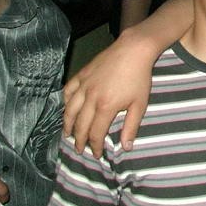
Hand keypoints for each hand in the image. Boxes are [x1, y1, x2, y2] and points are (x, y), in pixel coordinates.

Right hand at [63, 29, 154, 157]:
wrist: (133, 50)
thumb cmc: (139, 78)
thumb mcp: (139, 104)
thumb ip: (131, 127)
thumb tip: (126, 147)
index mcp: (105, 107)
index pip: (95, 134)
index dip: (95, 146)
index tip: (96, 155)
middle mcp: (90, 98)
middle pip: (80, 125)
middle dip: (79, 140)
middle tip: (79, 149)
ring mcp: (84, 85)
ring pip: (69, 110)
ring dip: (67, 125)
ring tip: (67, 135)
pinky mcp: (81, 75)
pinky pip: (68, 91)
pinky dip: (65, 102)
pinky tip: (67, 109)